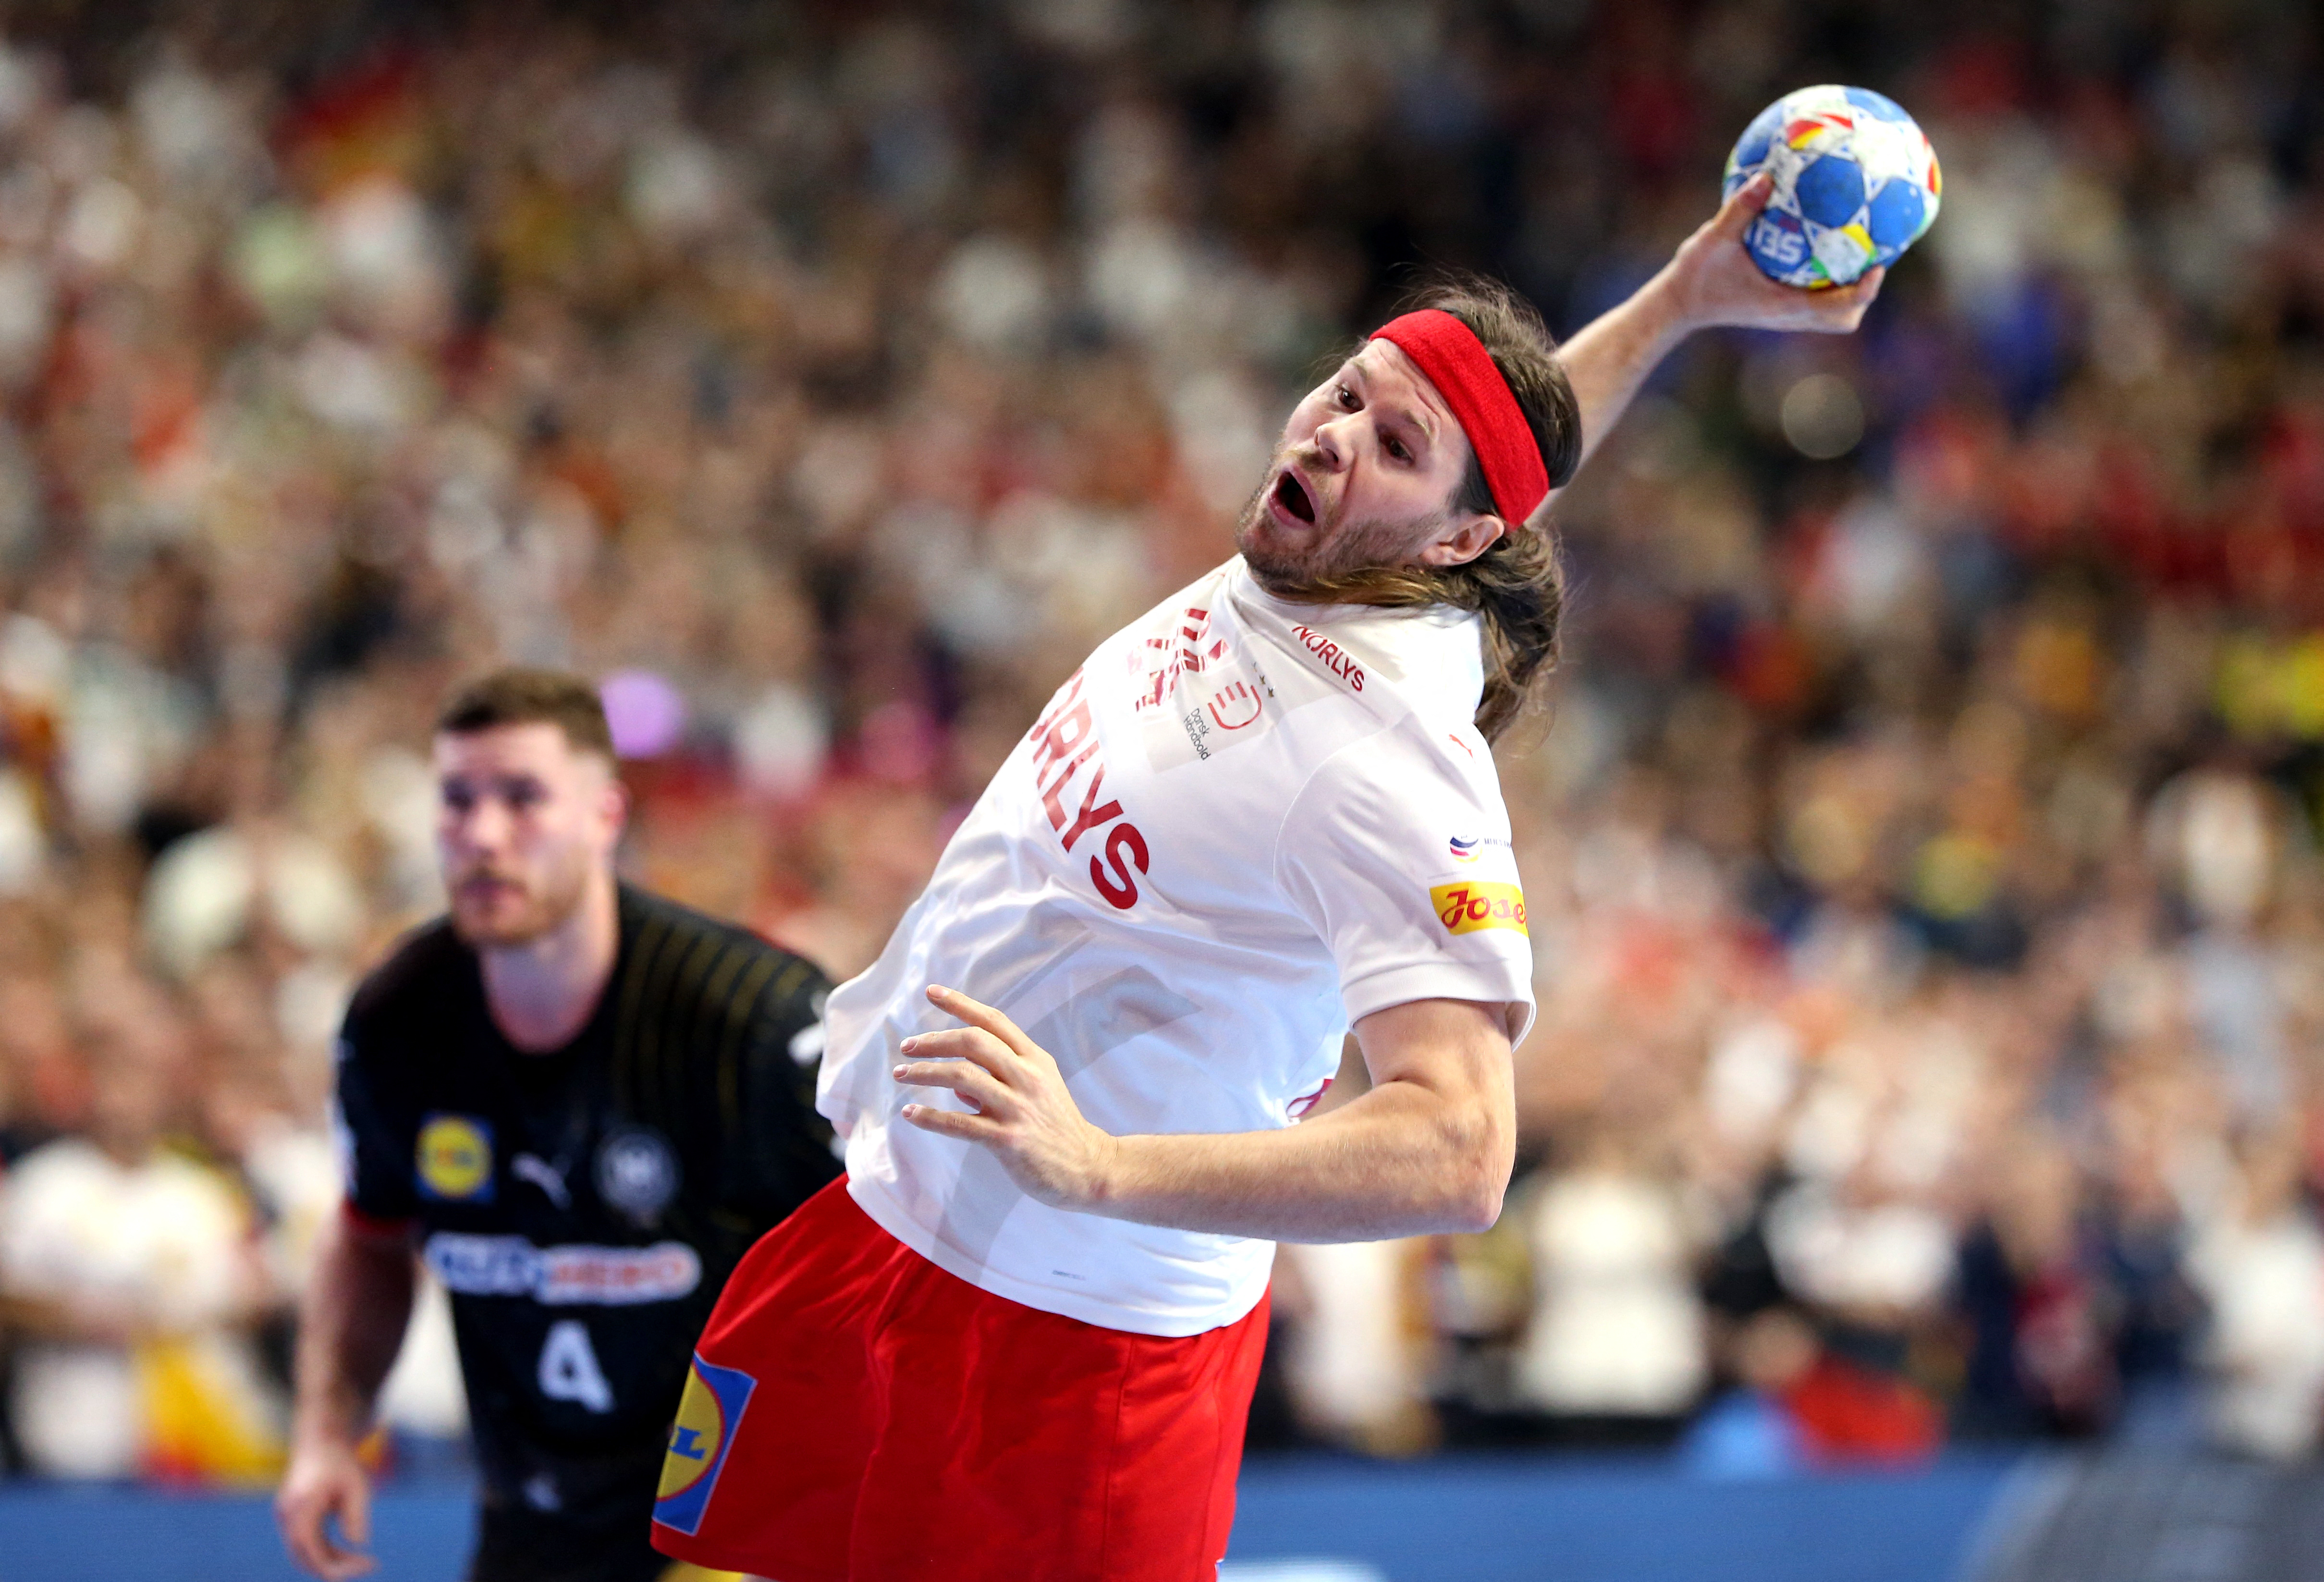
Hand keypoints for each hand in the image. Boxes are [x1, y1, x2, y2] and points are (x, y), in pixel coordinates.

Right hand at [276, 1437, 376, 1580]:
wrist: (320, 1441)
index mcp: (300, 1507)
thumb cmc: (340, 1461)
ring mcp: (288, 1519)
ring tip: (363, 1561)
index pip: (311, 1550)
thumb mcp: (356, 1485)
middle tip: (369, 1565)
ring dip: (332, 1561)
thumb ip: (355, 1514)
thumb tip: (358, 1543)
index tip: (367, 1564)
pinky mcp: (294, 1520)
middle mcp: (288, 1516)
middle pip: (305, 1557)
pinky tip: (350, 1553)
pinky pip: (308, 1545)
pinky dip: (327, 1552)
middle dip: (336, 1567)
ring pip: (306, 1554)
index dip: (337, 1566)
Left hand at [893, 985, 1118, 1210]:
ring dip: (924, 1072)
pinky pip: (959, 1123)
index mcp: (1035, 1059)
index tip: (932, 992)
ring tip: (901, 1074)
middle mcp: (1027, 1076)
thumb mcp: (1038, 1090)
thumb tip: (954, 1083)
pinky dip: (930, 1116)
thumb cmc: (1057, 1127)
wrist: (1088, 1167)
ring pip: (961, 1076)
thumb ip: (999, 1079)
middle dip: (934, 1040)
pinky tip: (910, 1113)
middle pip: (973, 1042)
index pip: (994, 1021)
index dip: (961, 1003)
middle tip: (907, 1046)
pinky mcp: (1008, 1139)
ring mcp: (1018, 1107)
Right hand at [1660, 171, 1884, 335]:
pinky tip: (1823, 247)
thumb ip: (1739, 210)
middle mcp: (1788, 315)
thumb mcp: (1711, 239)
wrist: (1678, 304)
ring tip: (1857, 254)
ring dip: (1848, 291)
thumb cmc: (1694, 275)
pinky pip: (1814, 298)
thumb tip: (1766, 177)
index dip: (1863, 291)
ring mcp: (1784, 314)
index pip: (1835, 310)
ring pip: (1831, 314)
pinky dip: (1826, 281)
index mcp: (1781, 306)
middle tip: (1875, 258)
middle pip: (1843, 318)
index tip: (1878, 266)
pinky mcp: (1778, 308)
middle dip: (1863, 294)